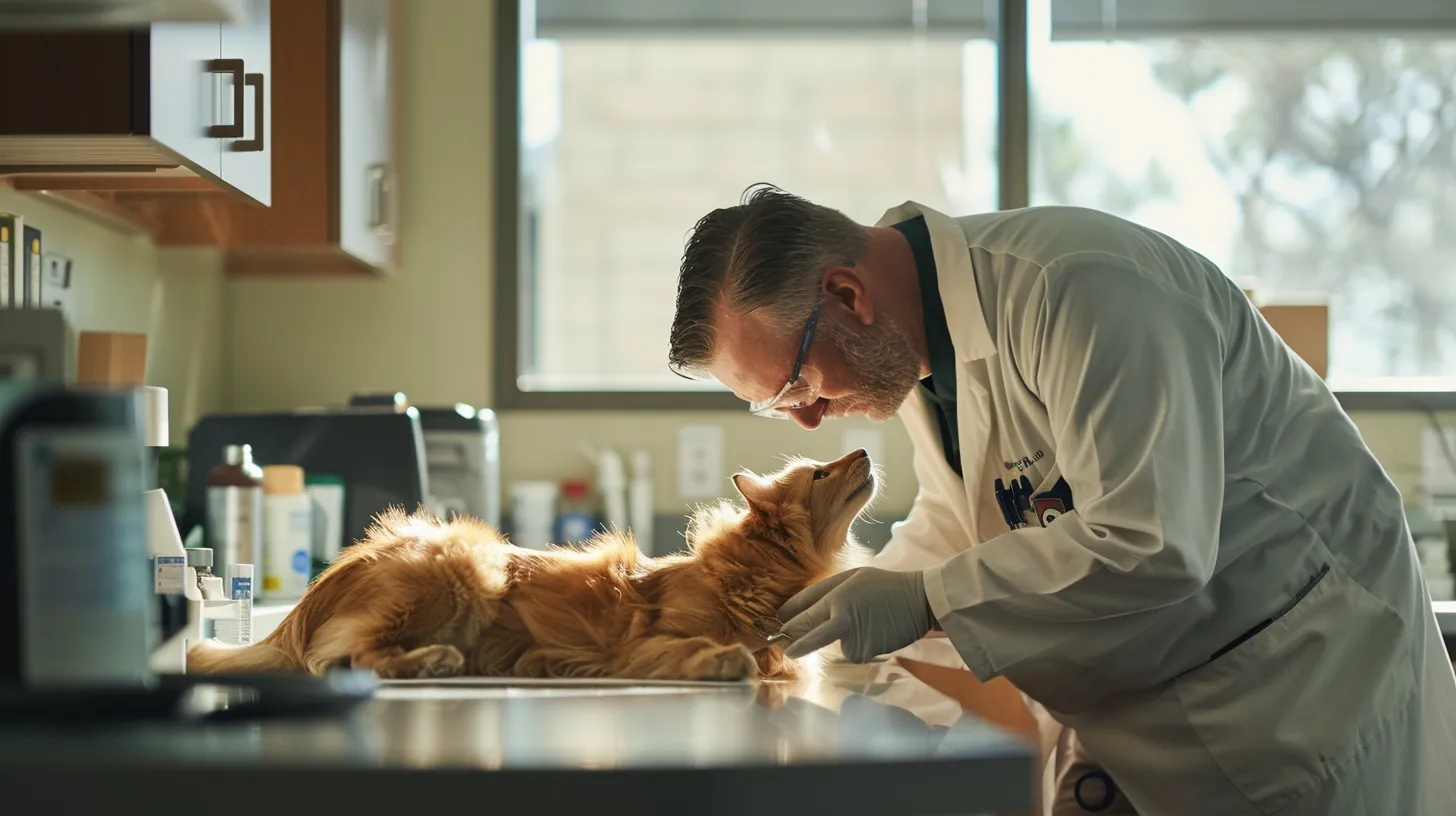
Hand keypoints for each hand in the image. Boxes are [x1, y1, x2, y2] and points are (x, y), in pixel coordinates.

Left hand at [775, 567, 935, 662]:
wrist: (920, 600)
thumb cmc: (885, 586)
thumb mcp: (854, 577)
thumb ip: (829, 592)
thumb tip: (804, 611)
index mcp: (837, 593)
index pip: (803, 608)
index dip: (788, 618)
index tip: (778, 624)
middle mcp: (840, 614)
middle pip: (807, 631)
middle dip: (793, 640)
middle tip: (784, 647)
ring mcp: (852, 634)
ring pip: (833, 645)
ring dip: (842, 639)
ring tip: (867, 622)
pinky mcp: (864, 650)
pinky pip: (852, 652)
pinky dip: (860, 646)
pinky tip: (875, 633)